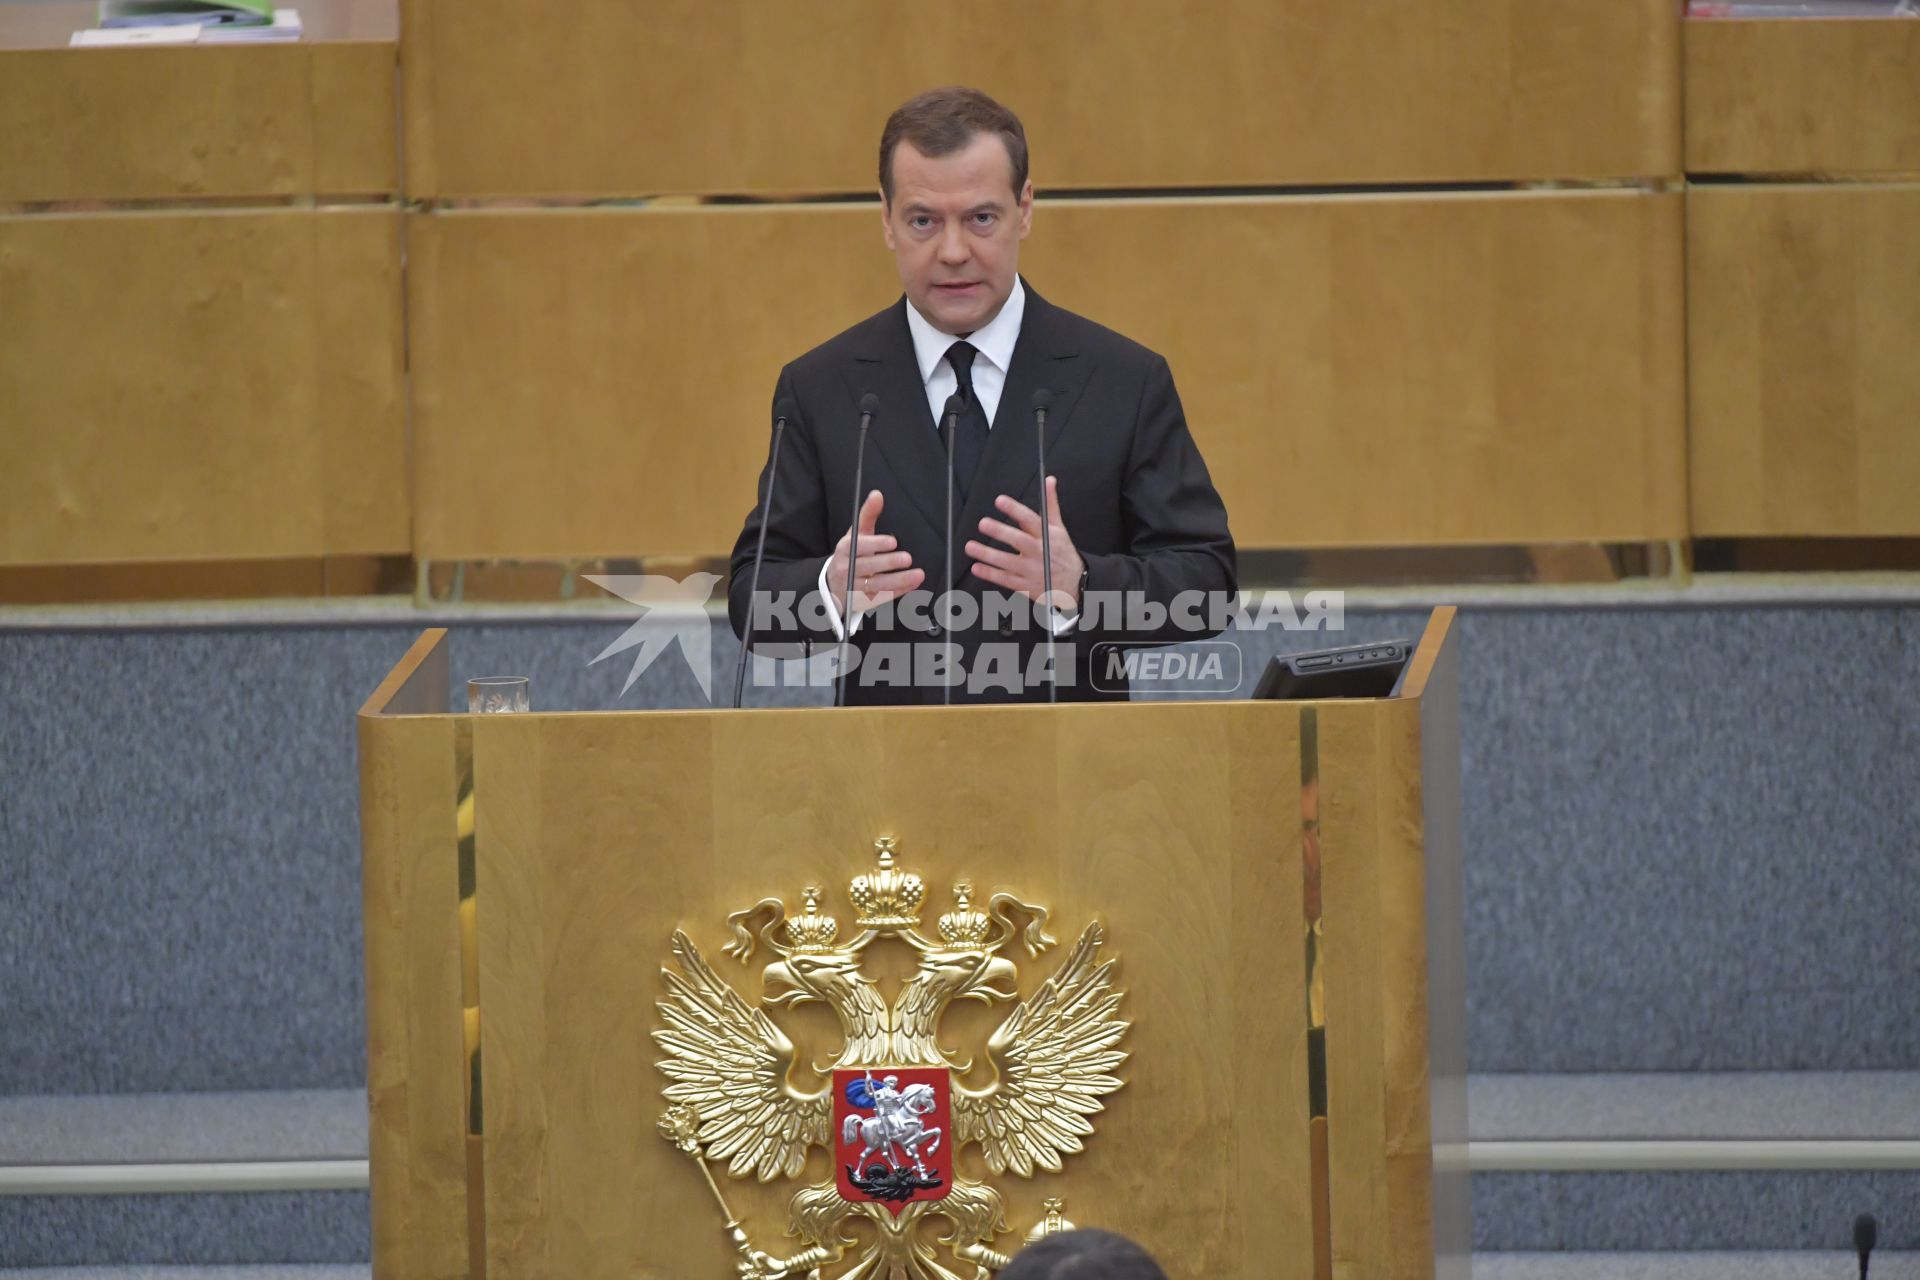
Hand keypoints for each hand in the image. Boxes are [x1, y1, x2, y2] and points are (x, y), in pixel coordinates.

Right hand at [826, 489, 922, 614]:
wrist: (833, 583)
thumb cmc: (851, 553)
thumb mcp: (856, 534)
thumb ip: (868, 514)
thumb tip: (877, 494)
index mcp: (845, 548)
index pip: (859, 546)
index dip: (876, 544)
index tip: (892, 541)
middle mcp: (847, 568)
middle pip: (868, 566)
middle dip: (888, 563)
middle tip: (907, 558)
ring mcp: (853, 587)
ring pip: (876, 585)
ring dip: (898, 580)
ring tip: (918, 575)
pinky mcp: (861, 601)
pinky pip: (881, 598)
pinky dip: (898, 592)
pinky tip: (913, 585)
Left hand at [965, 476, 1083, 611]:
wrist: (1075, 584)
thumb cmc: (1063, 552)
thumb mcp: (1060, 528)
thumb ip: (1050, 505)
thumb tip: (1049, 481)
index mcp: (1047, 536)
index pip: (1030, 519)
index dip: (1015, 509)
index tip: (1000, 500)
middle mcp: (1039, 552)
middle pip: (1019, 541)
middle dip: (1000, 532)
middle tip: (983, 523)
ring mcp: (1032, 570)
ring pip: (1008, 562)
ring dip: (988, 554)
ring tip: (971, 547)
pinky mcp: (1026, 586)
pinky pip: (1006, 580)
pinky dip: (991, 574)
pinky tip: (977, 567)